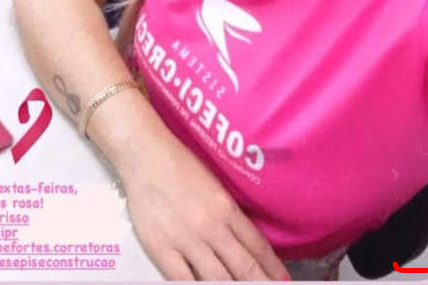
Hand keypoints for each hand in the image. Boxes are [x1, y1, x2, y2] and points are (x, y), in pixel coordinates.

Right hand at [120, 126, 289, 280]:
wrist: (145, 155)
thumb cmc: (179, 163)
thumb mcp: (214, 184)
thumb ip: (228, 212)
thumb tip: (244, 240)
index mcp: (226, 207)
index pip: (257, 245)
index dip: (271, 267)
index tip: (281, 280)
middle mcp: (211, 226)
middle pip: (243, 267)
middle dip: (259, 284)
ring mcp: (186, 240)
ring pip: (218, 280)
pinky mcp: (161, 249)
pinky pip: (183, 281)